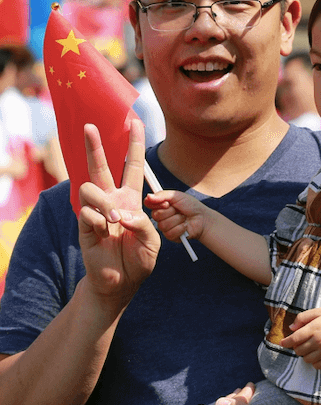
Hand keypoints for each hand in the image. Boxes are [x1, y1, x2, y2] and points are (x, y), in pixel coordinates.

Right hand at [77, 121, 159, 313]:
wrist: (122, 283)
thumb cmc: (139, 259)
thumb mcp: (153, 241)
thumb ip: (143, 225)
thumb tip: (122, 215)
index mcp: (131, 200)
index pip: (133, 167)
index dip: (134, 145)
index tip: (135, 122)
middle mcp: (112, 201)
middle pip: (101, 167)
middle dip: (96, 145)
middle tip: (90, 125)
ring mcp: (96, 212)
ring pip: (90, 188)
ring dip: (104, 203)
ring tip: (115, 222)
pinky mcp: (84, 226)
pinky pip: (87, 213)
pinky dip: (98, 221)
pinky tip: (104, 232)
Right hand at [146, 189, 209, 241]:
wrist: (202, 218)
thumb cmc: (191, 206)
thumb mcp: (177, 196)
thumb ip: (162, 195)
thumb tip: (148, 196)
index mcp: (160, 206)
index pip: (149, 204)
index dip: (157, 204)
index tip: (168, 203)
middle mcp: (160, 217)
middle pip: (155, 215)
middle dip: (170, 211)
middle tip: (179, 210)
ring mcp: (165, 227)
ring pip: (163, 225)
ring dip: (177, 219)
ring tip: (184, 217)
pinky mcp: (170, 236)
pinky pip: (169, 233)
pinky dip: (180, 228)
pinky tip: (185, 225)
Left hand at [281, 308, 320, 369]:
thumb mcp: (320, 311)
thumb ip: (303, 317)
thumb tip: (291, 328)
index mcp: (314, 328)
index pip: (294, 339)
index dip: (286, 342)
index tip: (283, 343)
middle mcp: (318, 341)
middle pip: (299, 350)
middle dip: (297, 347)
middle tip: (302, 343)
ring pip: (306, 359)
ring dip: (305, 355)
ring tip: (310, 349)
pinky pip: (317, 366)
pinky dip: (314, 362)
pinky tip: (317, 355)